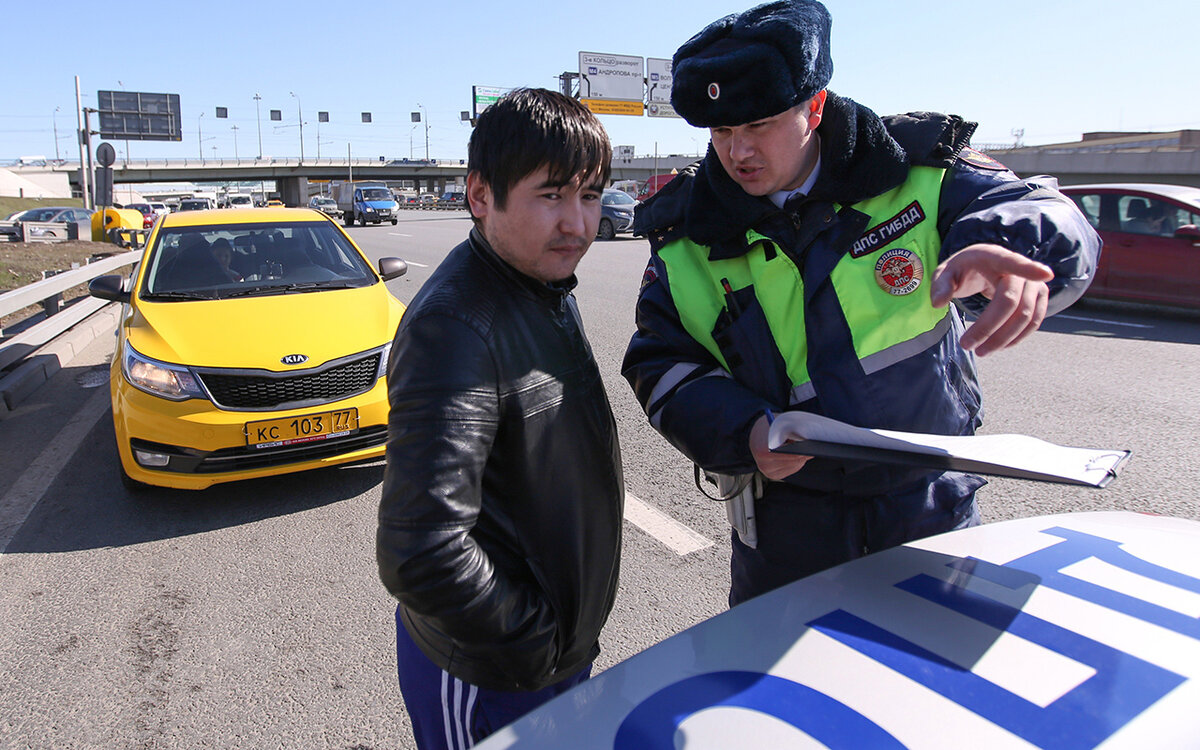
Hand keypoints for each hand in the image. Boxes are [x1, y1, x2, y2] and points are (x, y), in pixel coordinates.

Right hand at [749, 414, 810, 479]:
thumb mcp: (780, 423)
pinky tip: (796, 454)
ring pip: (795, 465)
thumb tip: (810, 441)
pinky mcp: (773, 475)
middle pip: (794, 461)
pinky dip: (797, 461)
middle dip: (804, 453)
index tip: (813, 445)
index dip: (802, 448)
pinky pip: (792, 469)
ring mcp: (767, 471)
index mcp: (763, 450)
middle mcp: (764, 464)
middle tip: (815, 446)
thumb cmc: (769, 425)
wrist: (755, 433)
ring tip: (803, 447)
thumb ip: (793, 430)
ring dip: (801, 457)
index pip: (789, 453)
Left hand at [930, 243, 1052, 355]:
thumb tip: (938, 303)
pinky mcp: (1039, 297)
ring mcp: (1033, 283)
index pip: (1013, 262)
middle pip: (1012, 303)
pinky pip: (1034, 321)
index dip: (1029, 269)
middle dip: (989, 328)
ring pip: (1026, 316)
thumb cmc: (964, 269)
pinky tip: (999, 345)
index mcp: (994, 257)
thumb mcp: (945, 273)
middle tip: (967, 345)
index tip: (1045, 274)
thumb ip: (940, 285)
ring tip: (981, 351)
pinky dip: (1017, 337)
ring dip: (1004, 338)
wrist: (983, 265)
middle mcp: (1018, 269)